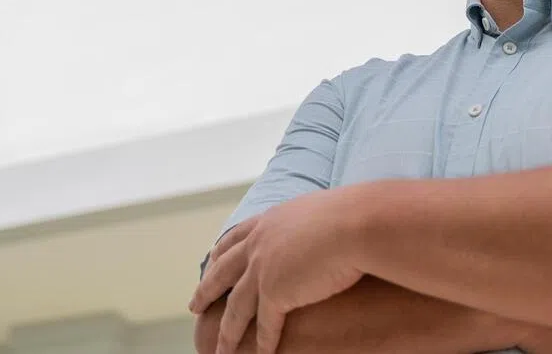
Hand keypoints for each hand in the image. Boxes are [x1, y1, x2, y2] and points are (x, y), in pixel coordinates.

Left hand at [188, 191, 364, 353]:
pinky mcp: (275, 293)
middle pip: (222, 272)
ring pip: (236, 308)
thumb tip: (318, 226)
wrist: (357, 223)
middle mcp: (259, 243)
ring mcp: (263, 269)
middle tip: (194, 305)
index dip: (220, 253)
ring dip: (226, 332)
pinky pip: (264, 327)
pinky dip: (262, 344)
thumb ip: (308, 222)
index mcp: (269, 221)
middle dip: (206, 290)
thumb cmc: (352, 214)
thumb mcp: (319, 211)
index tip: (210, 262)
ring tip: (218, 350)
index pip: (235, 237)